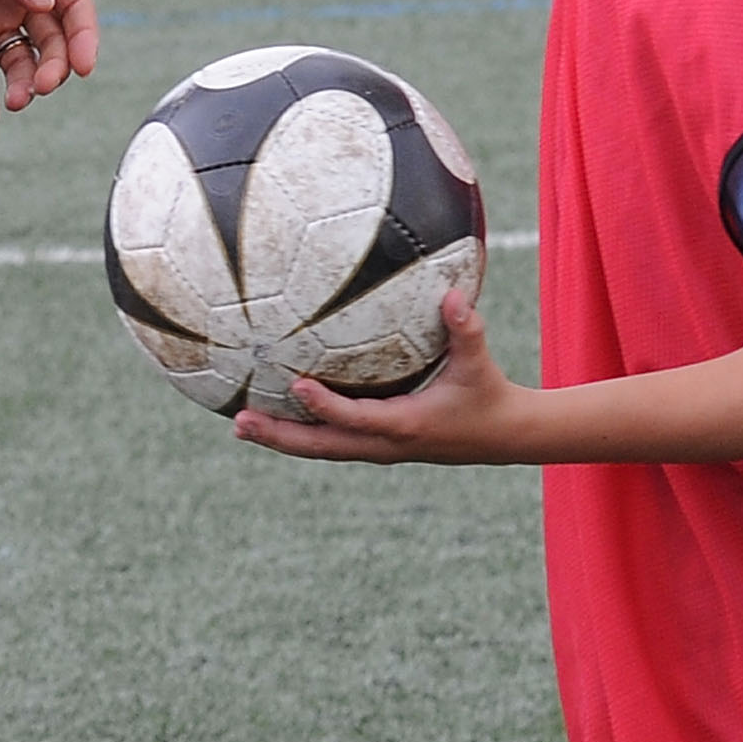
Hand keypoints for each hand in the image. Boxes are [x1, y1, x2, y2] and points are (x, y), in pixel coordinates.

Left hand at [235, 288, 540, 463]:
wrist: (502, 436)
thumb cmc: (488, 393)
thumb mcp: (478, 361)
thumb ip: (466, 328)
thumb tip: (453, 293)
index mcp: (404, 425)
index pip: (356, 418)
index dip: (326, 406)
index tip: (296, 385)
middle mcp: (384, 444)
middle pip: (322, 446)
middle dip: (280, 436)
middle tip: (241, 421)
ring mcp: (378, 448)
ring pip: (321, 448)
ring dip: (281, 438)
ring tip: (241, 423)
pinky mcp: (377, 445)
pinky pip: (331, 440)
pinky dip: (301, 431)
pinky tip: (274, 414)